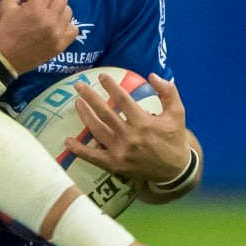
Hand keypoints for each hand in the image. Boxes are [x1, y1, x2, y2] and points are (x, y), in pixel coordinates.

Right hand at [0, 0, 79, 74]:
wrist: (1, 60)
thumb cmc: (0, 30)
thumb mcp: (5, 5)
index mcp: (36, 8)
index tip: (28, 0)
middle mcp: (50, 20)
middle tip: (37, 8)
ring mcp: (58, 34)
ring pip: (68, 11)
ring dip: (58, 11)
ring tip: (45, 19)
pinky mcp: (61, 46)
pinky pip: (74, 29)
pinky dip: (65, 26)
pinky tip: (53, 28)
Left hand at [64, 74, 191, 182]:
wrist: (175, 170)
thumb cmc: (174, 138)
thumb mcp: (177, 113)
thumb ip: (167, 91)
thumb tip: (152, 75)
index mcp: (144, 122)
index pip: (123, 100)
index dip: (111, 87)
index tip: (102, 77)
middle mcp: (130, 136)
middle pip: (104, 113)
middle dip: (90, 97)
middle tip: (79, 86)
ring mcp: (120, 152)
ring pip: (97, 130)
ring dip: (85, 116)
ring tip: (77, 103)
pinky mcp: (115, 165)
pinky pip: (93, 157)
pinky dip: (79, 150)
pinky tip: (68, 141)